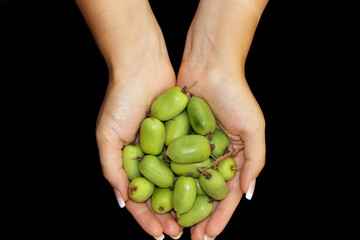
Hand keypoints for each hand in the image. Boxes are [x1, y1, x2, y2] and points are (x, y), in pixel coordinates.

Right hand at [96, 57, 181, 238]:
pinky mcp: (183, 133)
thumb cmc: (120, 100)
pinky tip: (206, 191)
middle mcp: (149, 156)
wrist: (142, 67)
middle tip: (180, 234)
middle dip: (169, 215)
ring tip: (195, 220)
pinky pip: (191, 159)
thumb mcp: (107, 137)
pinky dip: (196, 176)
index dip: (147, 217)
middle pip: (161, 192)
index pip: (139, 196)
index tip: (159, 234)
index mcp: (129, 161)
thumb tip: (122, 201)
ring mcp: (167, 146)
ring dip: (185, 201)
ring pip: (178, 180)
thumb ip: (111, 170)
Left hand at [176, 0, 266, 237]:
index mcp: (233, 158)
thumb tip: (247, 194)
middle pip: (204, 195)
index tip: (209, 236)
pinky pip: (170, 164)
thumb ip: (255, 161)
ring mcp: (193, 149)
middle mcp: (212, 157)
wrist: (209, 66)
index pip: (227, 195)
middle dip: (198, 217)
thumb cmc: (235, 95)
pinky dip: (165, 182)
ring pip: (185, 184)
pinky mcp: (175, 138)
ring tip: (172, 224)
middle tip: (189, 238)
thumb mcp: (254, 128)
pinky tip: (158, 198)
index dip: (220, 217)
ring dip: (180, 205)